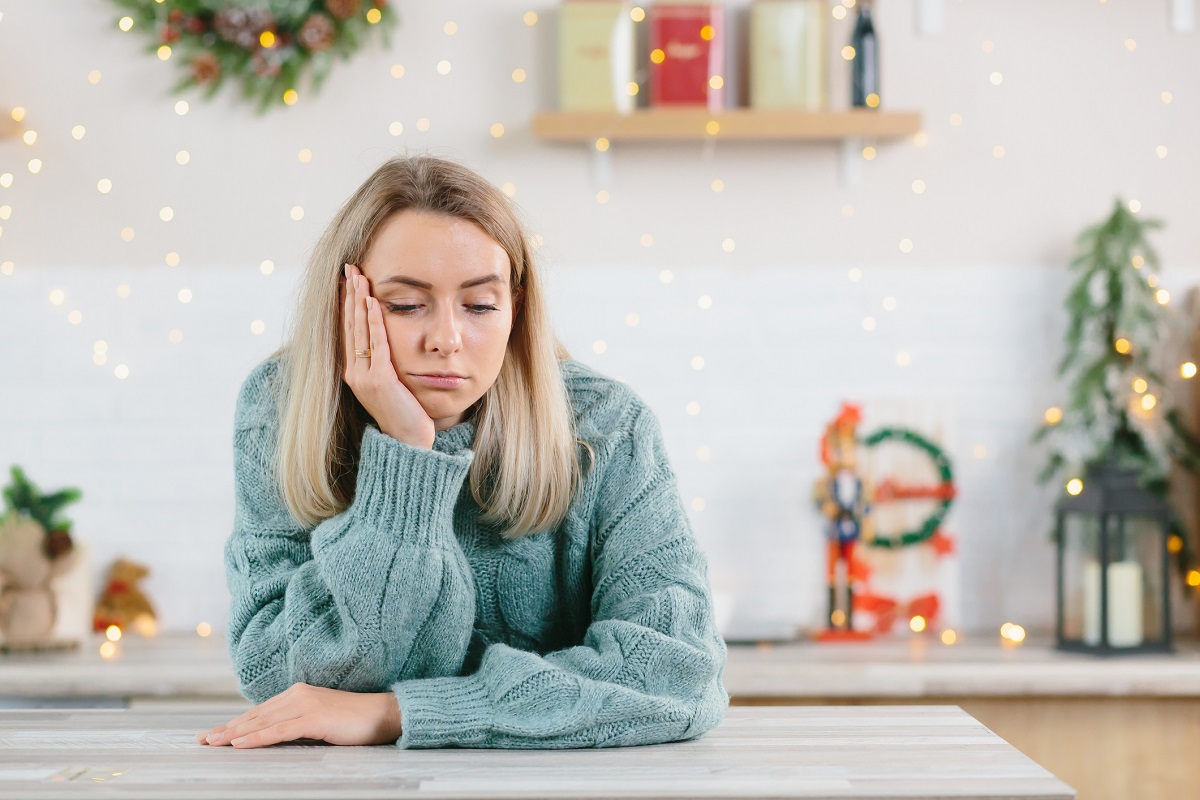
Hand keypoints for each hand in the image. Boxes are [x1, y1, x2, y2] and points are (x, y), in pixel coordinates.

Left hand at [195, 683, 401, 748]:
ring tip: (212, 743)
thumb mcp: (320, 722)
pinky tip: (240, 745)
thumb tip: (275, 736)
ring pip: (262, 721)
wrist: (384, 714)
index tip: (213, 734)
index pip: (259, 711)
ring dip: (234, 734)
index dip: (234, 723)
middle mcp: (298, 695)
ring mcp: (306, 705)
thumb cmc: (354, 722)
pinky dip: (258, 737)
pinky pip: (280, 730)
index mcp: (299, 694)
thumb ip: (298, 724)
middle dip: (226, 728)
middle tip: (201, 740)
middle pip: (255, 715)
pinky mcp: (315, 718)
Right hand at [341, 263, 435, 448]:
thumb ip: (385, 362)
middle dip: (349, 294)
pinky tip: (373, 302)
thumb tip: (387, 340)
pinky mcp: (379, 380)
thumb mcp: (392, 383)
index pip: (348, 329)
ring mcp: (363, 377)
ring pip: (358, 330)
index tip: (348, 280)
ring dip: (358, 300)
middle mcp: (353, 372)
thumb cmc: (406, 413)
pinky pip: (376, 344)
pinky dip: (373, 321)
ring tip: (358, 276)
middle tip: (350, 267)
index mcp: (354, 372)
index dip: (346, 303)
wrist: (408, 442)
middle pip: (349, 324)